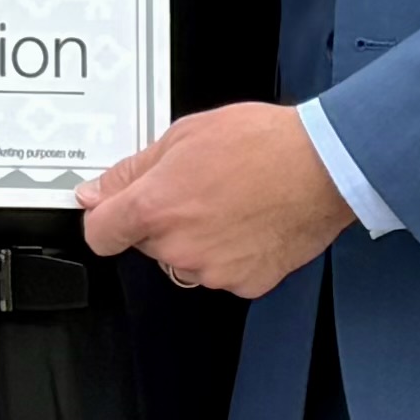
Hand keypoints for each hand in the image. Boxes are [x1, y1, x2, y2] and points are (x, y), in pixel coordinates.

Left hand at [80, 103, 354, 299]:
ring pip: (185, 258)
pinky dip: (229, 252)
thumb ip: (132, 171)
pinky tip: (248, 221)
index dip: (105, 219)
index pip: (100, 234)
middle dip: (162, 219)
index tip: (112, 211)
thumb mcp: (183, 136)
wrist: (322, 167)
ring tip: (229, 201)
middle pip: (146, 243)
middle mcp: (179, 248)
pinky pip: (221, 271)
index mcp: (155, 208)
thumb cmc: (261, 144)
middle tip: (195, 187)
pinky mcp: (245, 284)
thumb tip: (97, 192)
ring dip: (196, 237)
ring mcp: (213, 271)